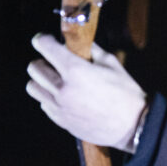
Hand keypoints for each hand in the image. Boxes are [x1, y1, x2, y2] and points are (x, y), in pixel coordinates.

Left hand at [26, 34, 146, 150]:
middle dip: (42, 60)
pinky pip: (44, 104)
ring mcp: (60, 107)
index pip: (43, 46)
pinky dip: (49, 98)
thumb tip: (77, 42)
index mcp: (75, 70)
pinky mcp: (61, 121)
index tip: (45, 40)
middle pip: (33, 68)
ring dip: (41, 81)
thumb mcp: (111, 63)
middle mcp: (63, 88)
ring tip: (55, 80)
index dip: (42, 39)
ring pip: (33, 88)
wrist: (133, 126)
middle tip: (53, 62)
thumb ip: (90, 50)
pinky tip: (64, 97)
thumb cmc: (126, 93)